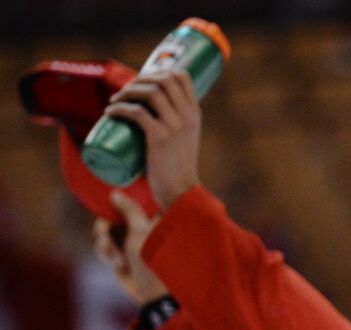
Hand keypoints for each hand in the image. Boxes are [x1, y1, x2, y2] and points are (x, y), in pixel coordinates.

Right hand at [94, 191, 166, 303]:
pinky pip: (103, 246)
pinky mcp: (120, 253)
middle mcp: (140, 227)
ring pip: (105, 231)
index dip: (116, 202)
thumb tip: (114, 193)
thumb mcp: (141, 230)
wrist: (152, 294)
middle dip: (105, 227)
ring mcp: (129, 240)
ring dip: (105, 244)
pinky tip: (118, 264)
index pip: (130, 200)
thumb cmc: (153, 261)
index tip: (107, 202)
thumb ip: (129, 210)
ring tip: (115, 258)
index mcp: (152, 218)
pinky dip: (106, 254)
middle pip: (112, 215)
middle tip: (103, 235)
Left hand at [102, 68, 201, 208]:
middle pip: (164, 79)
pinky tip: (110, 111)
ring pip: (151, 92)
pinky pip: (137, 112)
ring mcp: (175, 126)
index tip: (143, 80)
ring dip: (128, 91)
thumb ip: (173, 123)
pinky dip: (120, 108)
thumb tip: (148, 110)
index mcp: (194, 114)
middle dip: (140, 79)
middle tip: (125, 91)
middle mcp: (188, 116)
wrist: (181, 191)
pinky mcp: (161, 138)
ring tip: (115, 100)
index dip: (159, 70)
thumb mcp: (183, 139)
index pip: (182, 76)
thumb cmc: (176, 167)